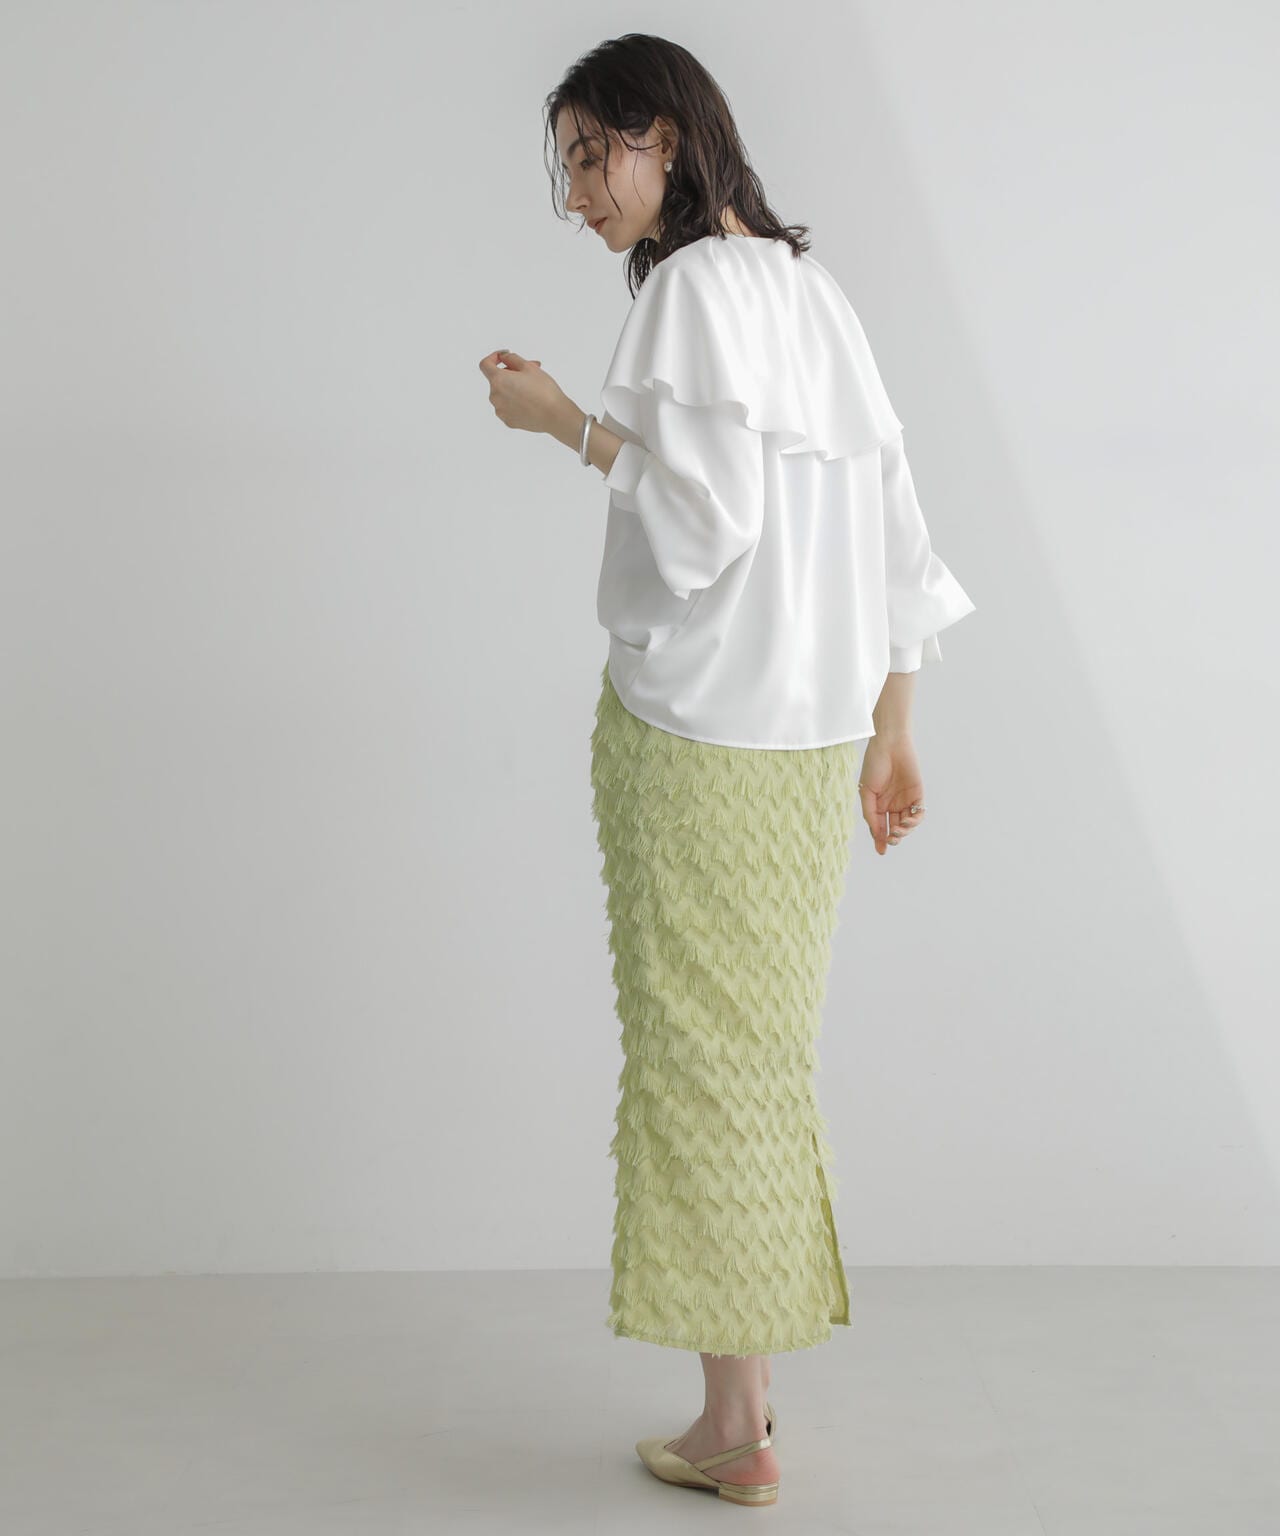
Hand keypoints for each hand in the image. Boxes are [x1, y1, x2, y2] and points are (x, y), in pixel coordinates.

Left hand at [478, 349, 572, 435]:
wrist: (555, 416)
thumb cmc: (544, 390)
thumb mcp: (529, 367)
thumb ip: (512, 358)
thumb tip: (504, 358)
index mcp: (498, 381)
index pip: (485, 364)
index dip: (494, 357)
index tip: (504, 356)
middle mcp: (495, 397)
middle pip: (497, 379)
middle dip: (511, 372)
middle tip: (531, 369)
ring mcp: (500, 411)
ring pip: (503, 393)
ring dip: (513, 387)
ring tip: (532, 387)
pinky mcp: (508, 421)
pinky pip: (508, 407)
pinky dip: (515, 401)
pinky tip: (530, 401)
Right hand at [857, 733, 926, 855]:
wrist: (889, 746)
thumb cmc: (874, 765)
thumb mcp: (866, 792)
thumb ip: (870, 813)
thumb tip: (877, 835)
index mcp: (878, 805)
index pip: (880, 827)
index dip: (881, 841)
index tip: (882, 851)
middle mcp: (892, 805)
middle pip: (895, 829)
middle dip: (893, 838)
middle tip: (891, 839)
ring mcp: (905, 801)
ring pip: (908, 824)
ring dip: (904, 832)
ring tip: (898, 830)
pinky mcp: (917, 795)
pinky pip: (919, 813)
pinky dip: (914, 821)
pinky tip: (907, 822)